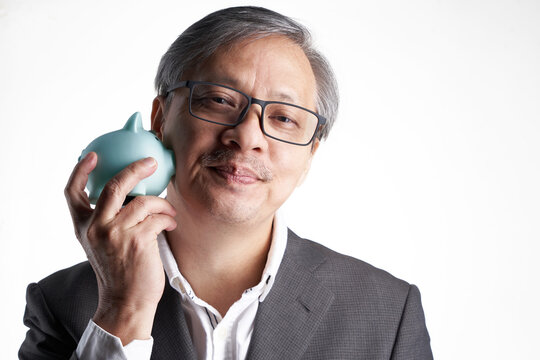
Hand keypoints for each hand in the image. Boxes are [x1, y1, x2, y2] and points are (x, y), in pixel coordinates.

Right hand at [64, 152, 176, 343]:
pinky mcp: (138, 240)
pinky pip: (158, 217)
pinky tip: (171, 224)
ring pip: (145, 201)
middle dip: (135, 169)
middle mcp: (96, 227)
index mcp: (83, 226)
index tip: (93, 155)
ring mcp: (116, 233)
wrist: (126, 301)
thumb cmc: (119, 271)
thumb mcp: (102, 244)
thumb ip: (107, 220)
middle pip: (115, 184)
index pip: (73, 192)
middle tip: (150, 163)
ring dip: (162, 204)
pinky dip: (168, 218)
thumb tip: (130, 193)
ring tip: (169, 211)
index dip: (80, 170)